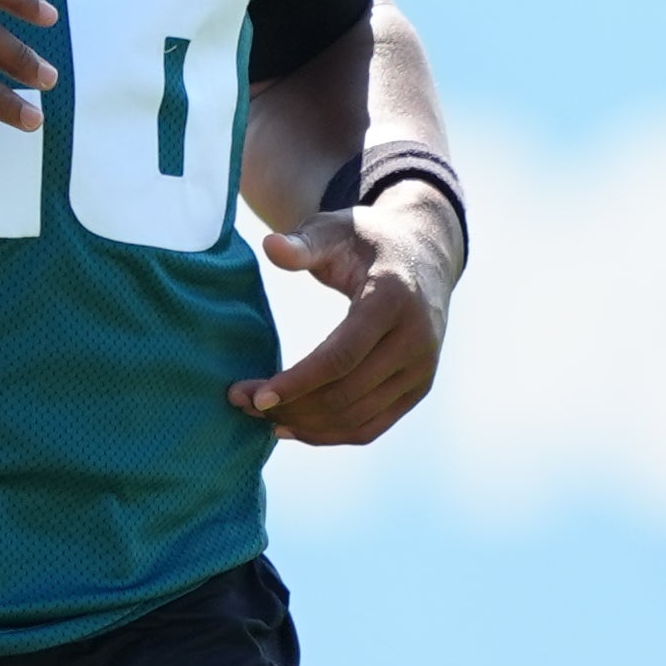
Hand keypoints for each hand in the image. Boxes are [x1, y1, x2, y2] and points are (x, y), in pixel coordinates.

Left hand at [235, 184, 461, 445]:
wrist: (423, 254)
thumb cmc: (366, 242)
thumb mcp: (334, 230)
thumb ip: (302, 243)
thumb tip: (269, 246)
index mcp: (393, 299)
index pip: (342, 356)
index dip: (297, 382)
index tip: (254, 397)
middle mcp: (416, 340)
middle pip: (346, 395)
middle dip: (291, 407)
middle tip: (243, 403)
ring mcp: (421, 370)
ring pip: (357, 419)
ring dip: (305, 426)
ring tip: (262, 417)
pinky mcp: (417, 389)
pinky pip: (371, 427)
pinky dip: (330, 435)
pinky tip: (293, 428)